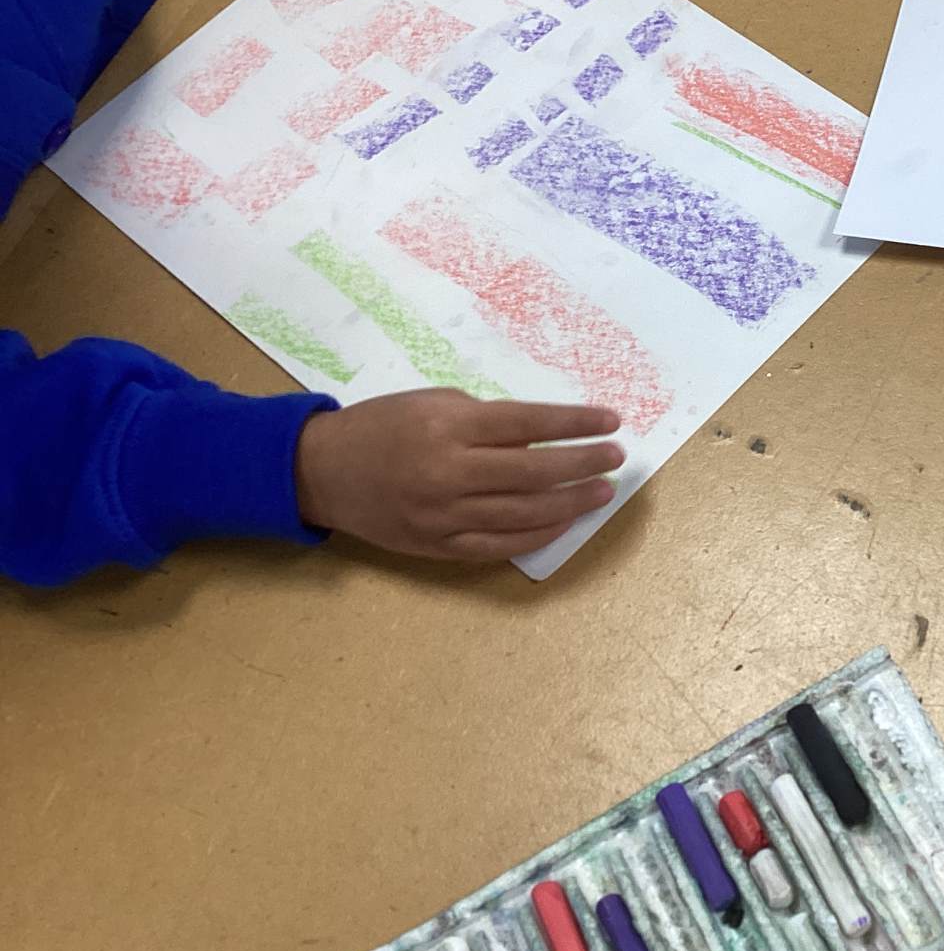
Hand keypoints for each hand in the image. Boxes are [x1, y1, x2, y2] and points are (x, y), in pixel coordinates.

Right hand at [294, 390, 623, 560]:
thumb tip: (545, 437)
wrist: (320, 471)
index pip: (528, 423)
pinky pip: (500, 546)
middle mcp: (448, 472)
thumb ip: (487, 420)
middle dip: (584, 463)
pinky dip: (537, 535)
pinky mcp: (438, 547)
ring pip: (524, 514)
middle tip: (615, 458)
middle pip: (534, 471)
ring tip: (602, 491)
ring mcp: (444, 515)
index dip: (575, 423)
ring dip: (571, 503)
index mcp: (448, 427)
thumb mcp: (432, 402)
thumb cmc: (383, 426)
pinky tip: (564, 521)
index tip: (610, 421)